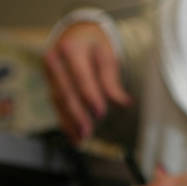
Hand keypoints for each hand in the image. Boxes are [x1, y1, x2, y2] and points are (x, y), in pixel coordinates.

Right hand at [44, 22, 130, 142]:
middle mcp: (55, 61)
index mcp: (71, 49)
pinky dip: (65, 121)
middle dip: (77, 114)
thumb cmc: (95, 46)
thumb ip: (112, 80)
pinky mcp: (49, 84)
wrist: (76, 34)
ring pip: (58, 101)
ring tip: (81, 139)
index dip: (90, 96)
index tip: (100, 113)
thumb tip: (124, 103)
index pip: (81, 77)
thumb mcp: (107, 56)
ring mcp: (49, 73)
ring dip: (69, 122)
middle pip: (66, 92)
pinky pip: (56, 105)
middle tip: (87, 132)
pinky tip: (73, 136)